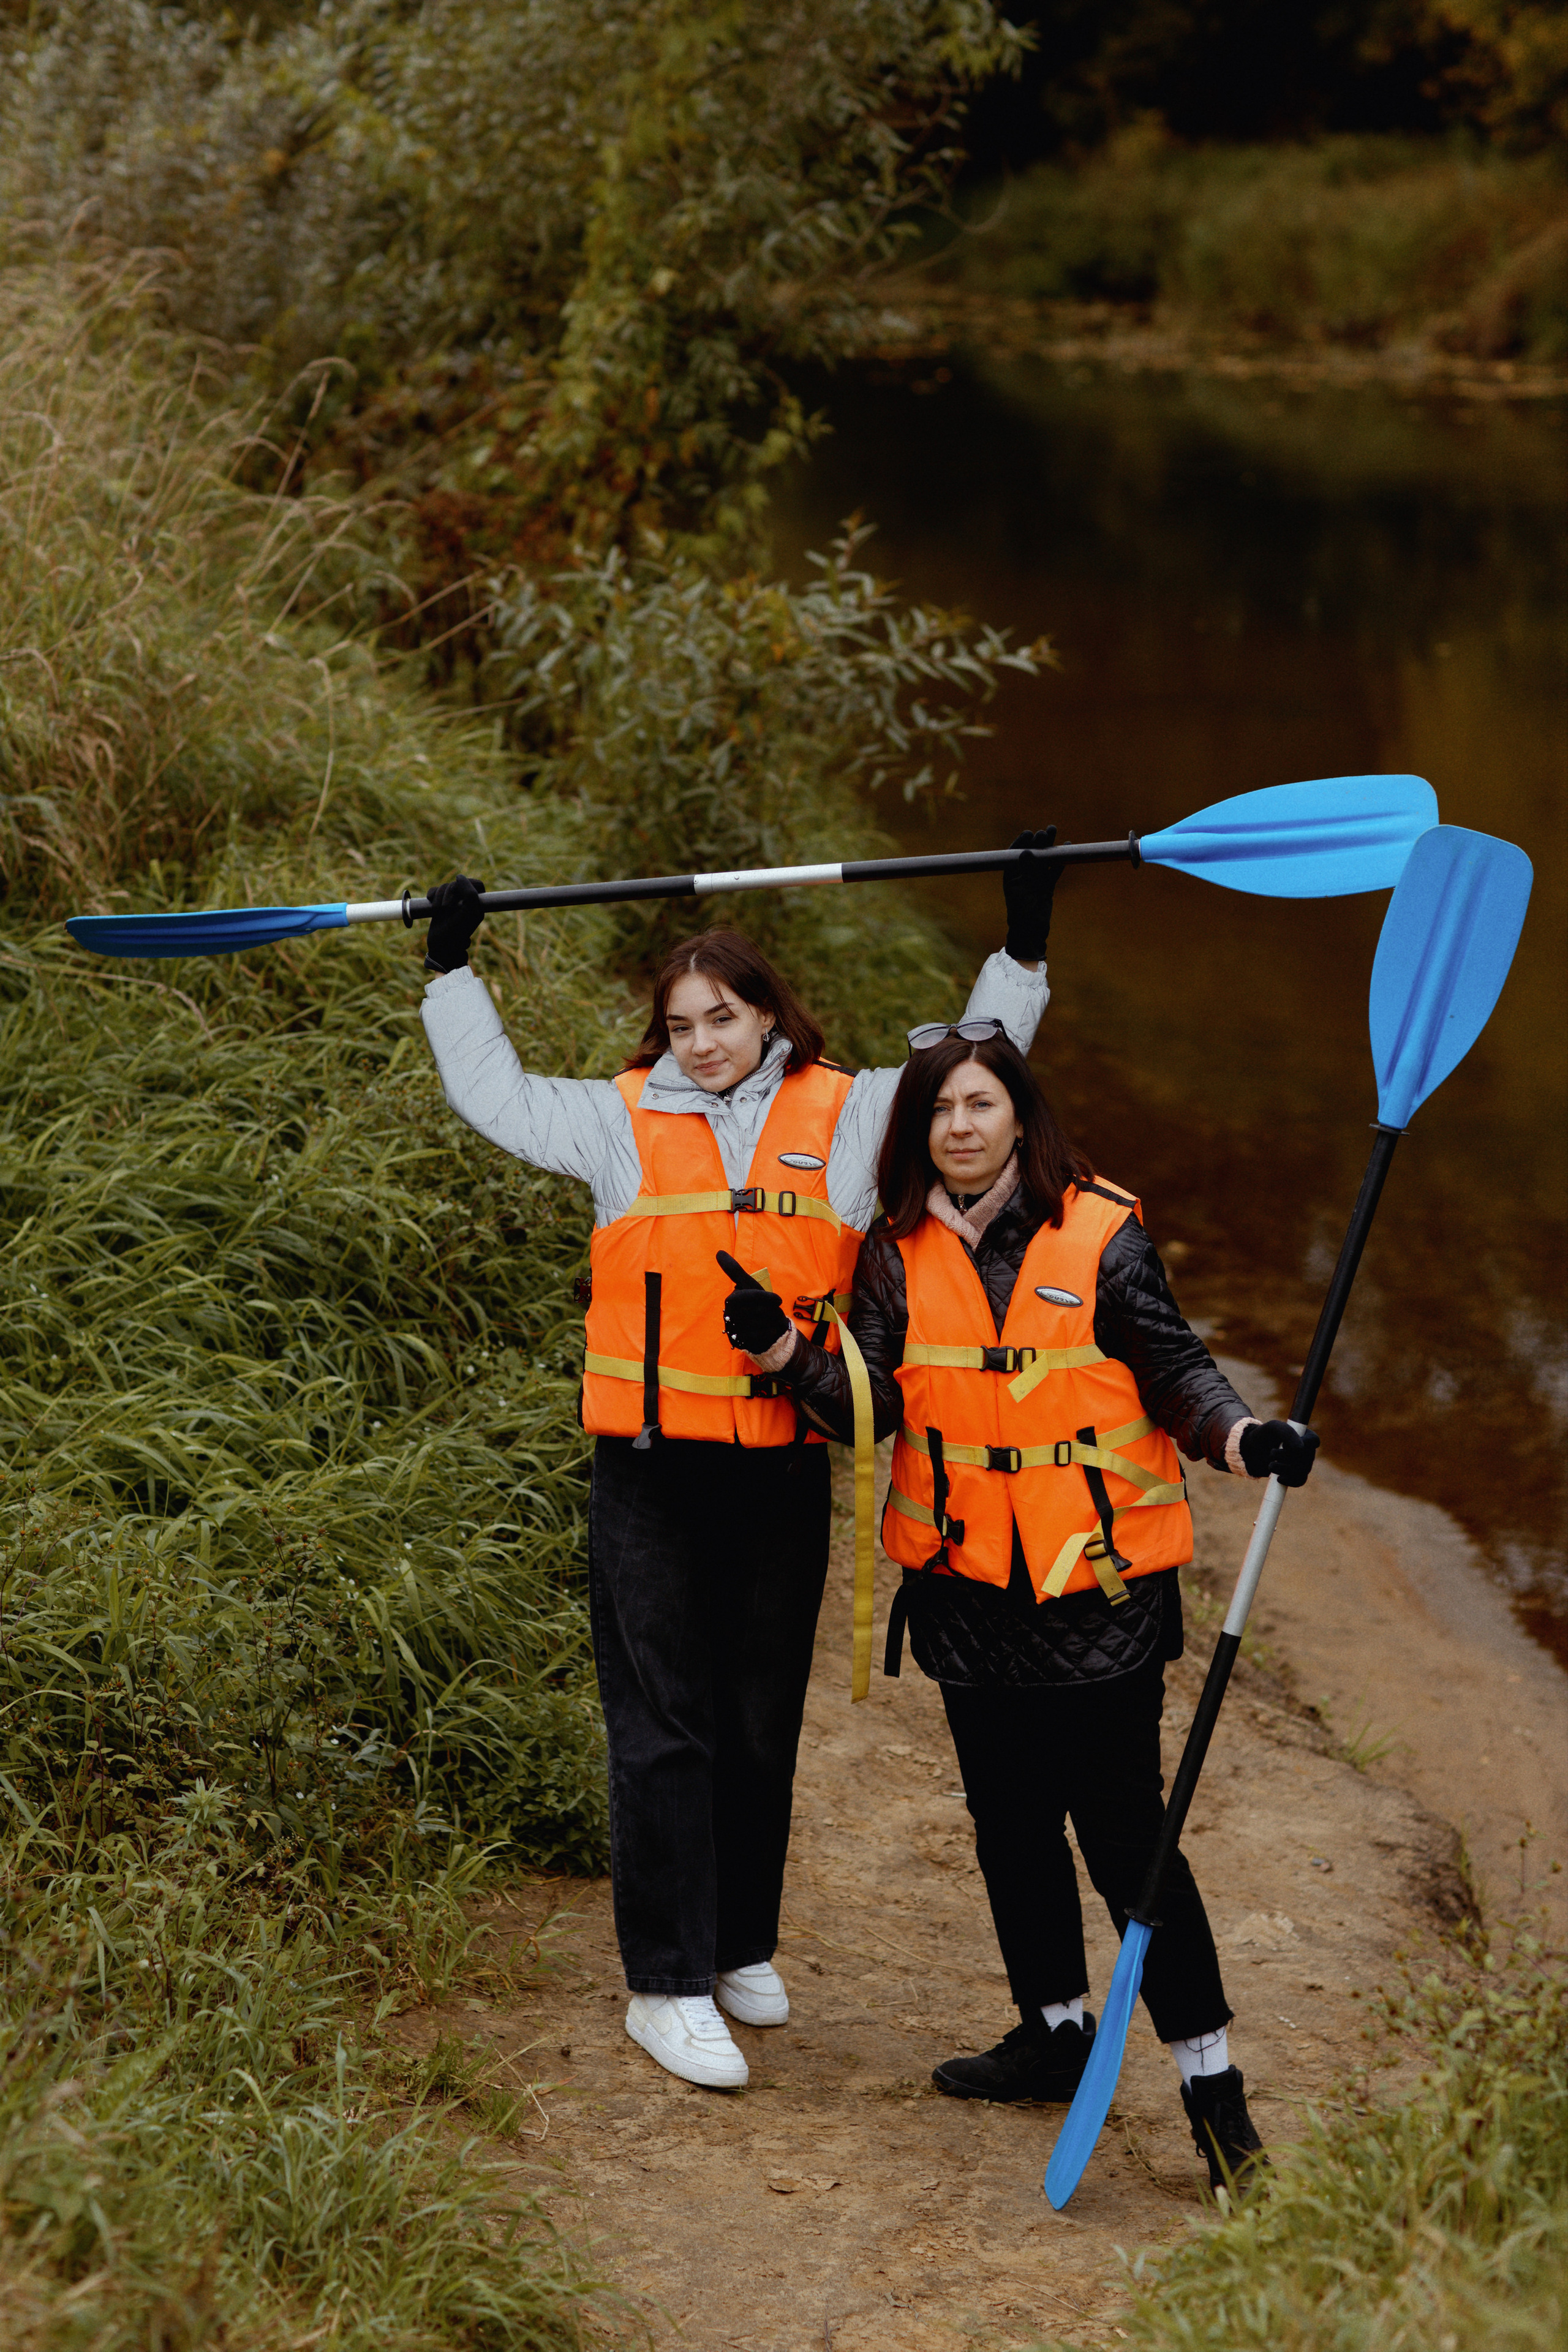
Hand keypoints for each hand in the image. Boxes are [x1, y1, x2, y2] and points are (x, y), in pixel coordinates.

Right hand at [424, 874, 486, 971]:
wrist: (441, 946)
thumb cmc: (457, 930)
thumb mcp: (469, 911)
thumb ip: (470, 892)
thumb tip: (459, 877)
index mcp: (477, 903)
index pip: (477, 884)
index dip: (469, 884)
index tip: (461, 891)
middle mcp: (465, 902)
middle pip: (458, 883)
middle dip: (450, 892)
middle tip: (447, 907)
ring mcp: (452, 902)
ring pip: (445, 886)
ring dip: (439, 897)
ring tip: (439, 911)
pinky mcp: (438, 904)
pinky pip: (434, 890)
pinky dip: (432, 896)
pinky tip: (430, 903)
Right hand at [717, 1250, 789, 1355]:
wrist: (766, 1330)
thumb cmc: (759, 1305)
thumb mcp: (749, 1286)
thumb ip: (734, 1270)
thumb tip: (718, 1252)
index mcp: (730, 1301)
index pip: (748, 1297)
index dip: (765, 1298)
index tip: (778, 1300)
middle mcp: (728, 1316)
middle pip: (756, 1311)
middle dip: (769, 1311)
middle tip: (771, 1313)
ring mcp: (733, 1330)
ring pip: (758, 1324)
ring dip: (770, 1322)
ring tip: (769, 1322)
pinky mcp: (739, 1342)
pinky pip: (758, 1336)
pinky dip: (767, 1333)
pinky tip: (766, 1332)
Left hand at [1003, 828, 1058, 961]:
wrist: (1031, 931)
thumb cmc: (1021, 912)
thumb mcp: (1022, 890)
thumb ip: (1026, 872)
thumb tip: (1026, 852)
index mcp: (1011, 875)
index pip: (1015, 854)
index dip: (1021, 842)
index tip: (1029, 833)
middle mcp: (1023, 875)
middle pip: (1031, 853)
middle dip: (1039, 841)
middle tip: (1048, 830)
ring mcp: (1035, 880)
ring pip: (1044, 860)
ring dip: (1049, 847)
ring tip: (1055, 832)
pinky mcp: (1046, 886)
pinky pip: (1054, 870)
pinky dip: (1059, 861)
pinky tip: (1066, 848)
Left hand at [1239, 1419, 1319, 1487]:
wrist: (1253, 1450)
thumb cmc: (1265, 1435)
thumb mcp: (1273, 1427)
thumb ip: (1287, 1432)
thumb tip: (1301, 1449)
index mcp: (1305, 1435)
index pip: (1314, 1441)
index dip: (1302, 1444)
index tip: (1284, 1444)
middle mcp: (1308, 1450)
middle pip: (1307, 1457)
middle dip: (1286, 1457)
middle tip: (1271, 1453)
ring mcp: (1304, 1464)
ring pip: (1302, 1470)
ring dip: (1283, 1468)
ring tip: (1270, 1465)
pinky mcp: (1297, 1475)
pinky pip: (1300, 1481)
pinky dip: (1289, 1481)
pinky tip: (1278, 1478)